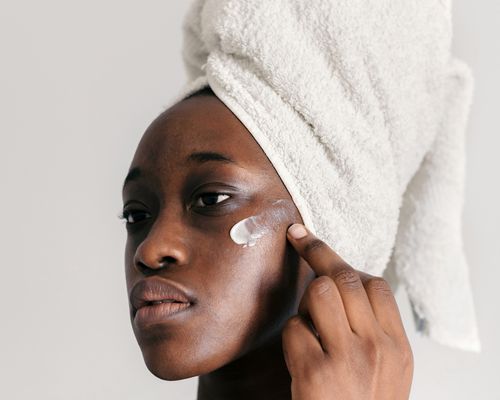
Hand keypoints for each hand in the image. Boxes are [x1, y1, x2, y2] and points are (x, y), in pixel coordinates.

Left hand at [281, 223, 413, 399]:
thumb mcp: (386, 373)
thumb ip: (373, 331)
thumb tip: (345, 286)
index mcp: (398, 347)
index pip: (375, 284)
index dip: (344, 259)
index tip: (318, 242)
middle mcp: (378, 347)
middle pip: (345, 277)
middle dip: (316, 250)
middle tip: (296, 236)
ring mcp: (349, 358)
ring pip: (320, 292)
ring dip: (307, 304)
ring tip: (310, 329)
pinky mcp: (317, 371)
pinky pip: (296, 328)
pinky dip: (292, 338)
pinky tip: (300, 360)